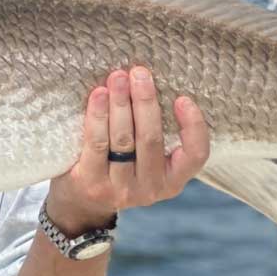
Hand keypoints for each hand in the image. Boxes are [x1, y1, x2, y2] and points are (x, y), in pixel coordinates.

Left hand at [45, 66, 210, 235]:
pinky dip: (98, 116)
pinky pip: (96, 144)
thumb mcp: (146, 159)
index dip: (193, 127)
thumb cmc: (119, 167)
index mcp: (172, 180)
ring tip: (118, 77)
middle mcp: (150, 189)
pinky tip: (99, 94)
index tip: (183, 98)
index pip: (195, 156)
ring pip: (123, 140)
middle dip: (145, 101)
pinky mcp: (92, 183)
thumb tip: (150, 83)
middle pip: (151, 139)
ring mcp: (120, 189)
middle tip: (140, 73)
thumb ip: (154, 131)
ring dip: (121, 103)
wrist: (81, 202)